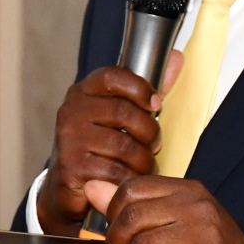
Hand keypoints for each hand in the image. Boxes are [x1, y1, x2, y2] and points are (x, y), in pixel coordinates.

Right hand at [35, 54, 181, 235]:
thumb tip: (176, 58)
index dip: (139, 87)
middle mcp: (71, 112)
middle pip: (124, 113)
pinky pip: (116, 173)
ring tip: (145, 165)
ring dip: (143, 161)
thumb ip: (146, 90)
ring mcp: (69, 140)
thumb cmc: (98, 145)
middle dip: (149, 132)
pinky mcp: (72, 168)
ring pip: (123, 147)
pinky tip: (130, 179)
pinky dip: (131, 178)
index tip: (156, 104)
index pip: (112, 76)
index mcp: (82, 92)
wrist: (67, 184)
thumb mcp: (118, 114)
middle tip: (154, 145)